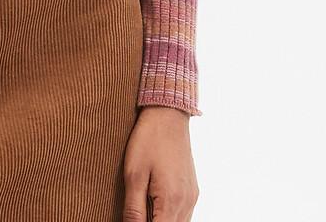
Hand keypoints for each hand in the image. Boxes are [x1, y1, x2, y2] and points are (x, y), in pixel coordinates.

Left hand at [122, 104, 199, 220]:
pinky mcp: (193, 190)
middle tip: (137, 214)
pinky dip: (170, 217)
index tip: (133, 219)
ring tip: (145, 210)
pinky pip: (184, 215)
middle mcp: (186, 203)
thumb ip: (133, 209)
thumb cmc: (148, 140)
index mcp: (171, 201)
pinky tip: (156, 208)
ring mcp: (192, 197)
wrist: (168, 114)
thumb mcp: (134, 174)